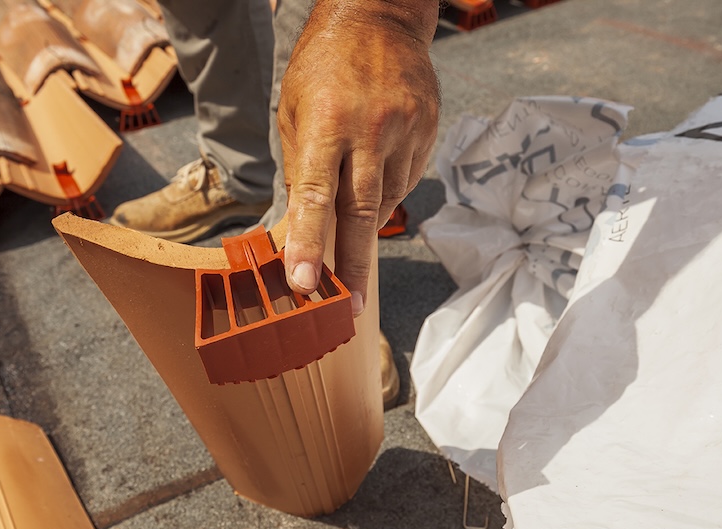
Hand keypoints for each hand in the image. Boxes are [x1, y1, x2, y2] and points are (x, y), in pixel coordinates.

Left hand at [278, 0, 439, 315]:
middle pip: (360, 212)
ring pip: (386, 199)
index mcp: (325, 123)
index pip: (315, 197)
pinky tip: (375, 177)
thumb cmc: (322, 66)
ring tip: (353, 224)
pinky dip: (387, 190)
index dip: (310, 245)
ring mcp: (404, 130)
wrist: (379, 18)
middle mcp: (368, 130)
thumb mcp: (294, 110)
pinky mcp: (428, 129)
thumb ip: (301, 167)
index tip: (304, 285)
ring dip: (367, 222)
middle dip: (352, 265)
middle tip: (349, 306)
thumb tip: (304, 225)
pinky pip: (406, 179)